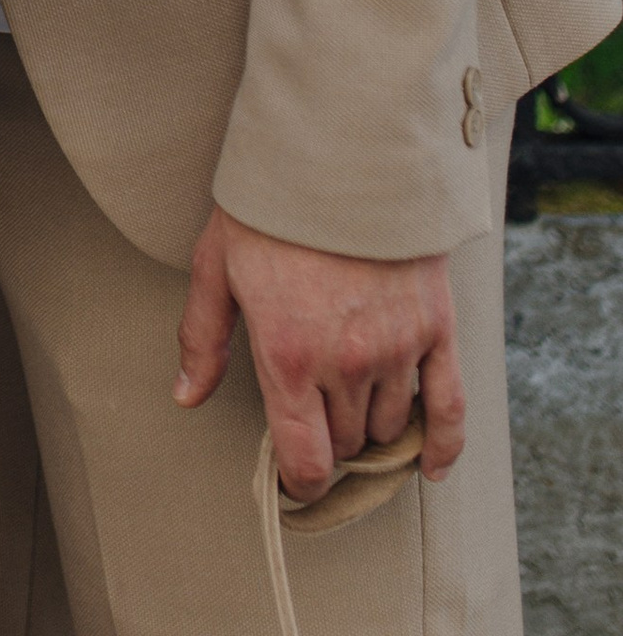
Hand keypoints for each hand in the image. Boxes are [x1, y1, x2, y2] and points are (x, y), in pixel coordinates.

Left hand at [174, 205, 465, 503]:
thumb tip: (186, 396)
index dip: (299, 482)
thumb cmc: (269, 209)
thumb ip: (203, 340)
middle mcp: (347, 363)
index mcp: (289, 355)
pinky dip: (442, 445)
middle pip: (345, 443)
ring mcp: (397, 348)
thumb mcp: (215, 267)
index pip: (305, 459)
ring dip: (370, 432)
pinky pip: (448, 407)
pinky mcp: (436, 329)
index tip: (294, 481)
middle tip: (315, 428)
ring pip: (388, 427)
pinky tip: (428, 466)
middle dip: (328, 444)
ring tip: (353, 419)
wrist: (340, 153)